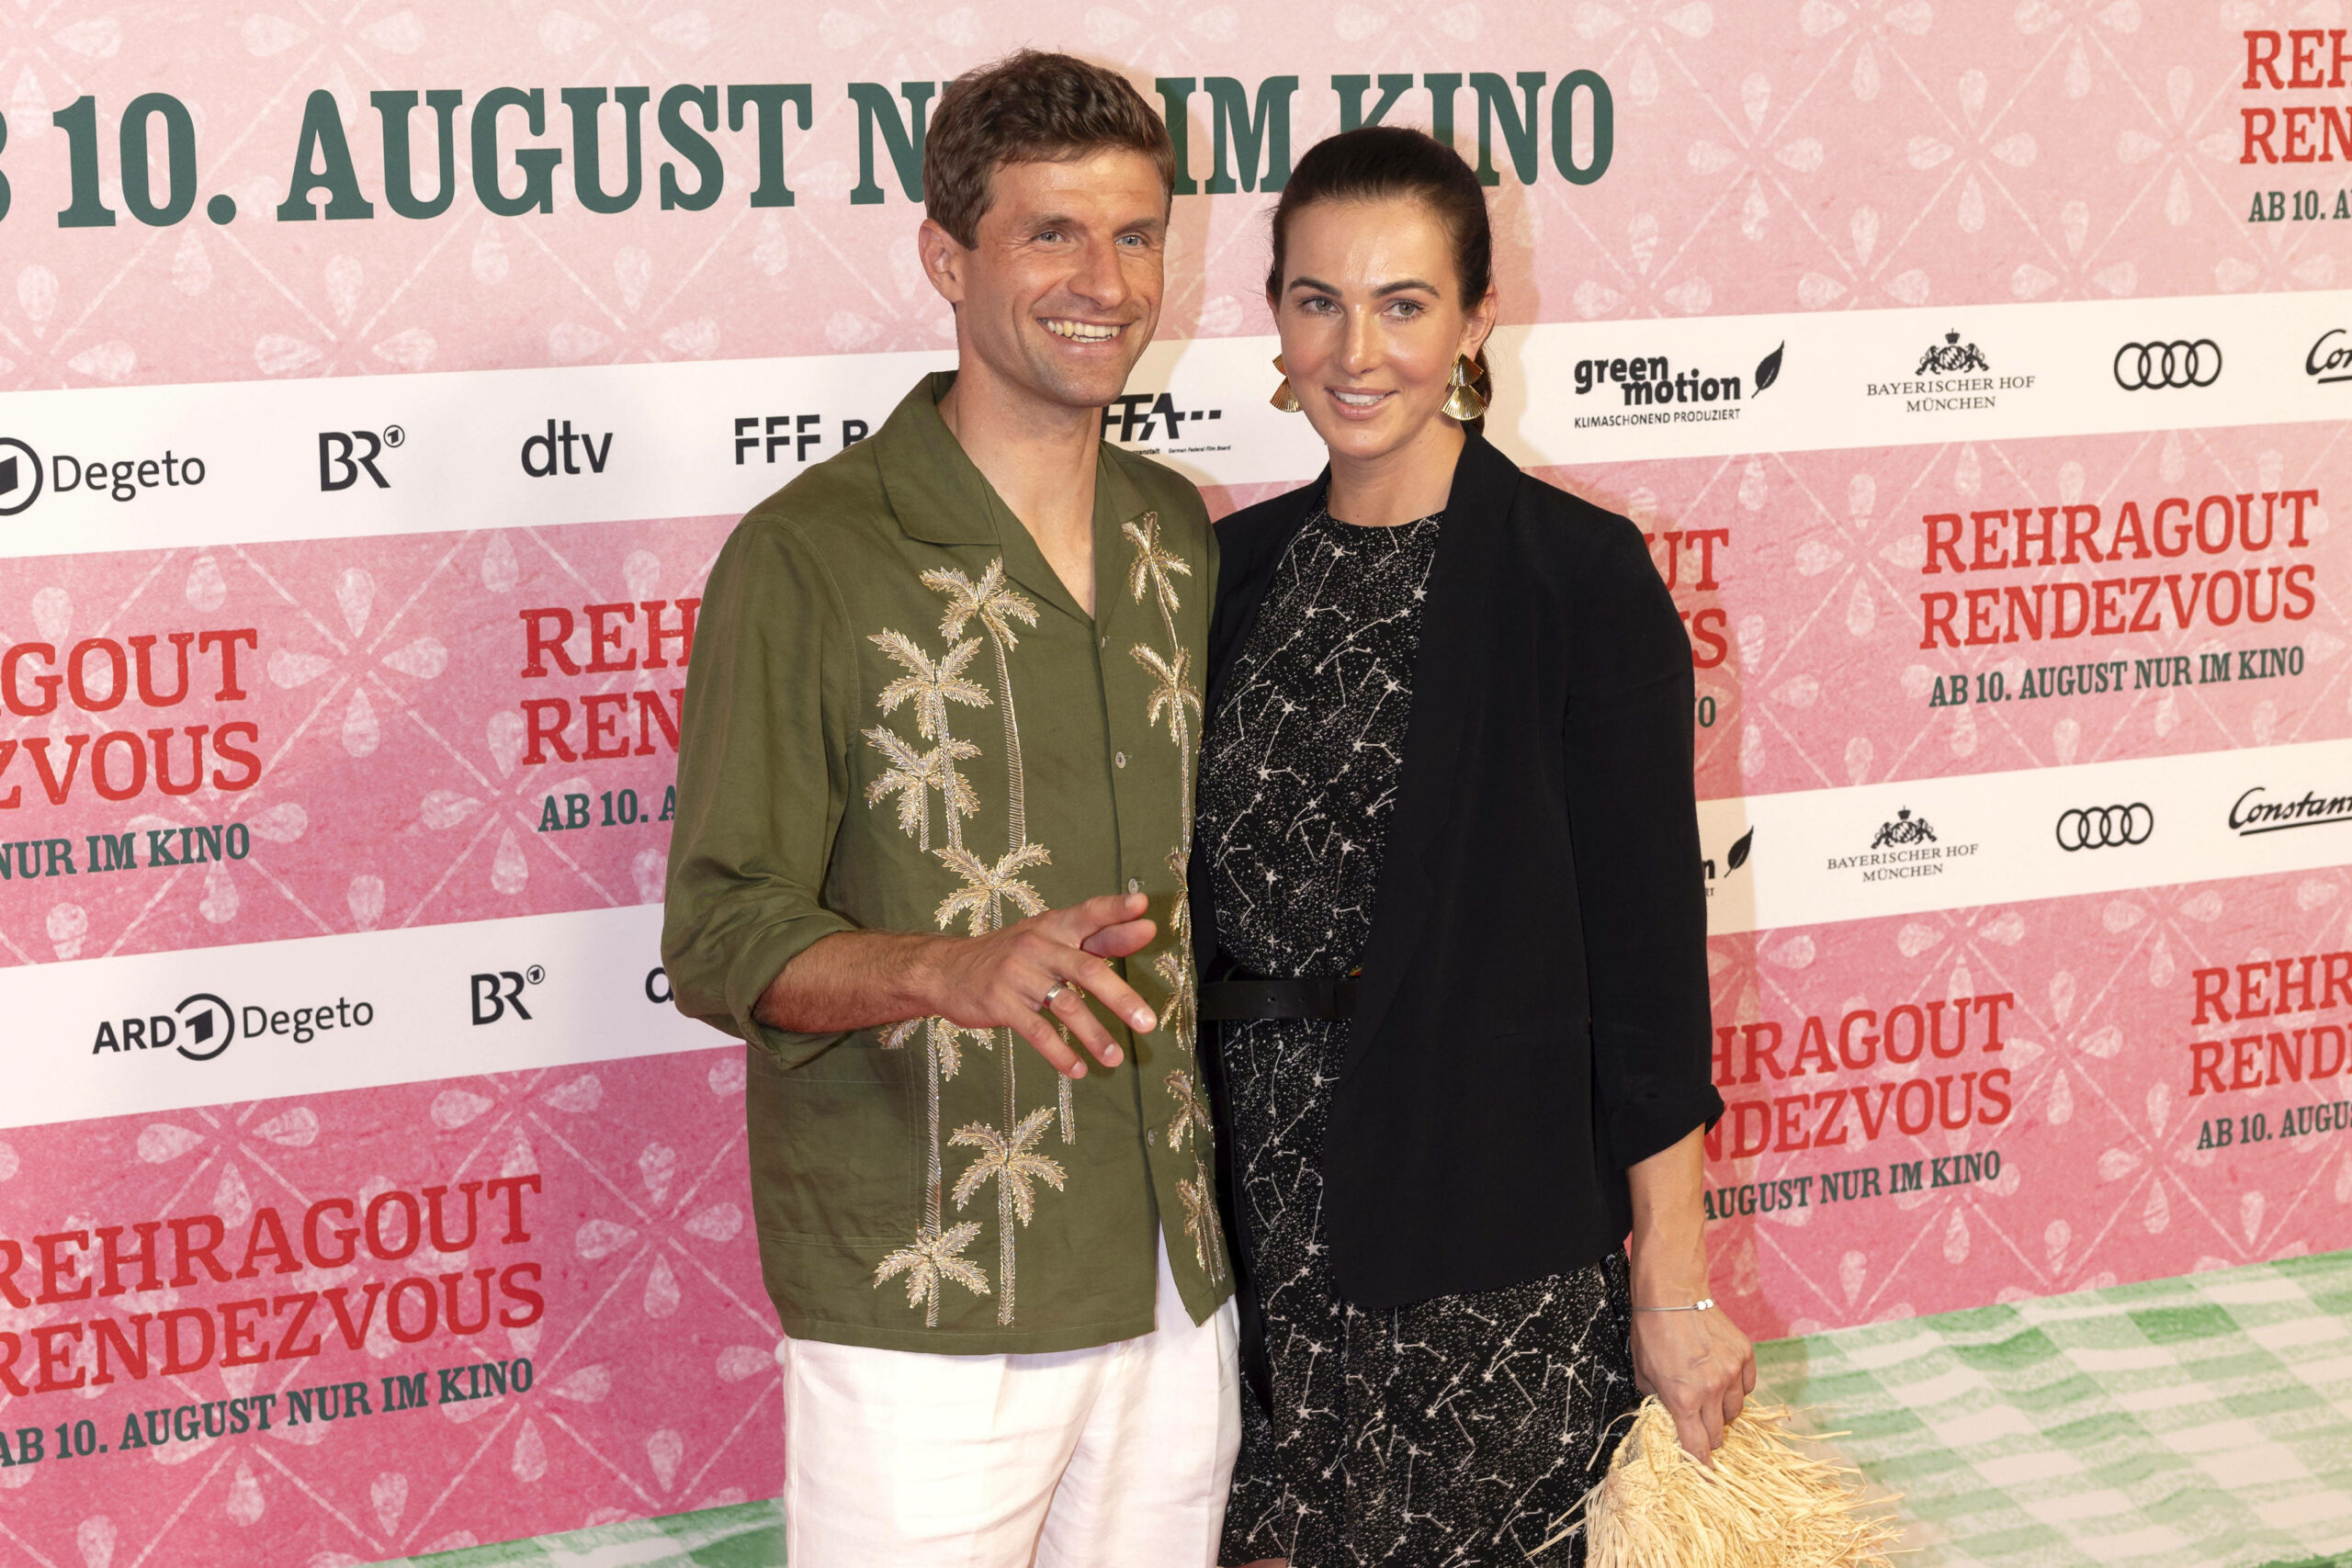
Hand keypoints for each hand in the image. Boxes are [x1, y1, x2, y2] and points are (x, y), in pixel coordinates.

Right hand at [917, 893, 1158, 1078]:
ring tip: (1115, 1059)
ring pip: (1065, 1005)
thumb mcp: (1048, 937)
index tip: (1145, 909)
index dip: (1116, 910)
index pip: (1089, 913)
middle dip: (1120, 997)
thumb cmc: (1010, 954)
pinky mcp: (1000, 1003)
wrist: (945, 969)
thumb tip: (1146, 928)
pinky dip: (1059, 1053)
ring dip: (1094, 1035)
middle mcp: (1038, 946)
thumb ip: (1098, 937)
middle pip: (1086, 969)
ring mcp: (1017, 974)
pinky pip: (1036, 1031)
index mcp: (1053, 926)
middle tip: (1148, 1023)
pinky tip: (1078, 1069)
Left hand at [1629, 1298, 1755, 1464]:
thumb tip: (1670, 1418)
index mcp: (1683, 1398)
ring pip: (1736, 1412)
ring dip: (1723, 1412)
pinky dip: (1736, 1388)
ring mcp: (1731, 1372)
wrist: (1673, 1293)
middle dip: (1708, 1435)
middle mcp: (1712, 1390)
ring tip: (1709, 1395)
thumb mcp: (1643, 1373)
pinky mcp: (1745, 1355)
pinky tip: (1722, 1377)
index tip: (1705, 1473)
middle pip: (1719, 1434)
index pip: (1697, 1446)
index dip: (1701, 1464)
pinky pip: (1747, 1387)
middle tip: (1699, 1424)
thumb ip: (1658, 1401)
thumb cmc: (1651, 1332)